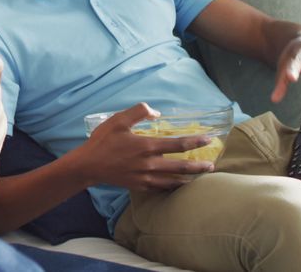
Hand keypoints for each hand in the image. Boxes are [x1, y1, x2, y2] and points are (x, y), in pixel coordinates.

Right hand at [69, 103, 214, 191]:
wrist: (88, 165)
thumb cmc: (103, 141)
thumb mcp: (119, 120)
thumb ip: (139, 112)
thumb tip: (157, 112)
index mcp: (147, 146)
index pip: (178, 144)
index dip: (196, 142)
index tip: (208, 139)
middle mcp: (150, 164)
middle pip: (182, 167)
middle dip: (199, 166)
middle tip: (211, 165)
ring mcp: (145, 178)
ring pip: (173, 181)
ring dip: (189, 179)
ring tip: (199, 178)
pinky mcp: (140, 186)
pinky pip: (161, 188)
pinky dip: (172, 187)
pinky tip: (177, 185)